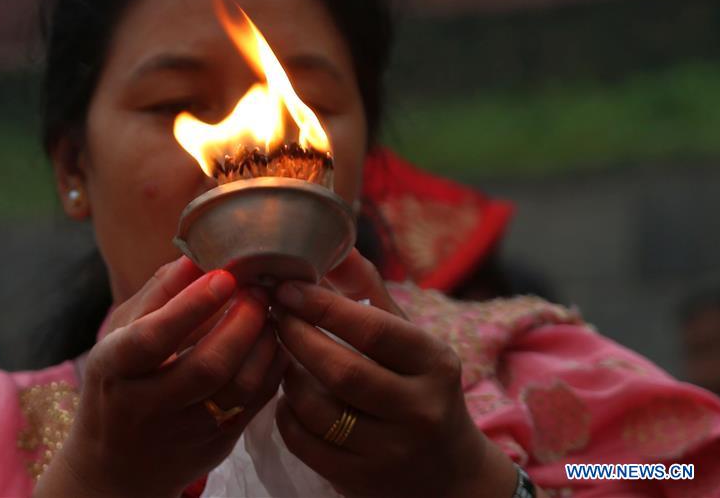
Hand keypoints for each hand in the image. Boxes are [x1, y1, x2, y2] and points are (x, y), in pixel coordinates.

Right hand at [35, 257, 287, 497]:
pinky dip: (272, 366)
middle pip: (206, 366)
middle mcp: (146, 406)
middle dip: (242, 321)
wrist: (116, 466)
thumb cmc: (119, 381)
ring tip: (269, 311)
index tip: (224, 275)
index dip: (191, 306)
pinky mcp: (218, 445)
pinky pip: (257, 403)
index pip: (152, 338)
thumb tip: (196, 253)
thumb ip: (158, 294)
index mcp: (114, 369)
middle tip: (257, 290)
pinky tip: (273, 340)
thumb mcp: (121, 334)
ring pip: (239, 388)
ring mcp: (185, 431)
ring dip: (264, 342)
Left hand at [271, 251, 517, 497]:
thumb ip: (372, 292)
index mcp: (434, 362)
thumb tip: (337, 245)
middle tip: (272, 313)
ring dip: (287, 376)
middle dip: (296, 336)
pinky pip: (304, 443)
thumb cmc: (420, 388)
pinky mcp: (361, 481)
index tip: (286, 287)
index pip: (373, 330)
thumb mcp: (411, 339)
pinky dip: (285, 414)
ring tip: (281, 354)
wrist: (447, 474)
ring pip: (318, 409)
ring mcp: (391, 451)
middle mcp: (419, 409)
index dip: (322, 306)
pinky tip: (287, 396)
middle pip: (340, 370)